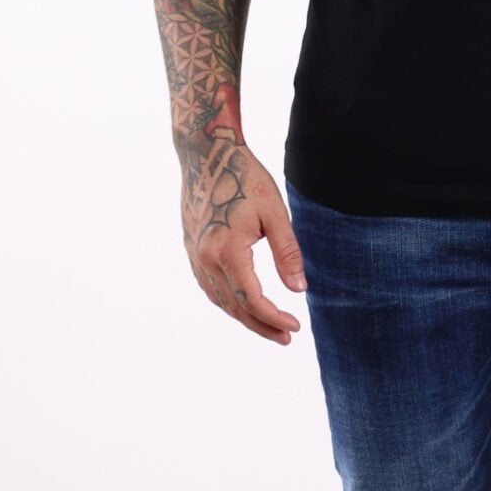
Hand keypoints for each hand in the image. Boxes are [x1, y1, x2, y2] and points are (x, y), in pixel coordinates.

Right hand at [181, 146, 308, 343]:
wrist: (205, 154)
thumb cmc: (244, 177)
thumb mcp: (275, 213)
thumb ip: (287, 253)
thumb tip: (299, 290)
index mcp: (227, 251)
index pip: (252, 300)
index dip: (274, 318)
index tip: (295, 326)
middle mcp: (205, 258)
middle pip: (234, 307)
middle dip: (261, 326)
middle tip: (286, 337)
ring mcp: (194, 254)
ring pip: (219, 299)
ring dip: (243, 317)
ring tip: (268, 326)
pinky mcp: (191, 248)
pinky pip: (208, 286)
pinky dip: (227, 300)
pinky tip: (242, 304)